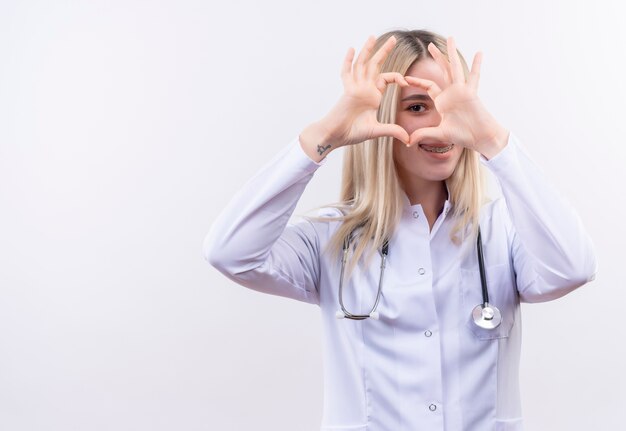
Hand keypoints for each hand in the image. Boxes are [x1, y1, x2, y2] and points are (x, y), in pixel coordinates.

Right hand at [300, 36, 409, 160]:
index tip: (406, 82)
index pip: (386, 78)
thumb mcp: (377, 131)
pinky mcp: (347, 90)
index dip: (397, 77)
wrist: (336, 135)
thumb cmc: (352, 133)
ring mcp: (355, 87)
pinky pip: (347, 73)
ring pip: (362, 64)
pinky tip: (352, 49)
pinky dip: (348, 61)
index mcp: (373, 95)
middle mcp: (364, 88)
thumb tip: (409, 139)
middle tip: (394, 38)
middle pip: (375, 64)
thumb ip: (392, 131)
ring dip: (368, 50)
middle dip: (384, 51)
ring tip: (373, 36)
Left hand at [406, 37, 508, 158]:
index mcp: (443, 101)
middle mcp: (452, 93)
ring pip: (455, 67)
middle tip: (430, 45)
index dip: (418, 82)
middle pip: (443, 71)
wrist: (480, 138)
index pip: (429, 86)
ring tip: (450, 38)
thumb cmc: (463, 136)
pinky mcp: (471, 93)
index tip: (405, 78)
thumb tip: (408, 142)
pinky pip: (474, 77)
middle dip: (437, 58)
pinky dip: (476, 65)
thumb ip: (423, 135)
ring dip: (452, 53)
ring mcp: (462, 91)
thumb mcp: (439, 134)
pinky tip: (479, 52)